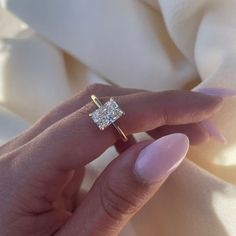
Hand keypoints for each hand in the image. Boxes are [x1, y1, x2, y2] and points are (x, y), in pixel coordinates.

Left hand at [0, 84, 221, 235]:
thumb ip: (119, 196)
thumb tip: (170, 148)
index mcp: (23, 171)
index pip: (98, 119)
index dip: (156, 107)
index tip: (204, 106)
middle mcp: (25, 146)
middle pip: (97, 104)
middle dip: (155, 108)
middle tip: (199, 125)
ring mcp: (34, 144)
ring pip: (94, 108)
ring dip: (141, 114)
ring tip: (177, 132)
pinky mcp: (46, 150)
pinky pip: (88, 124)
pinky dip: (122, 127)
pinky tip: (139, 143)